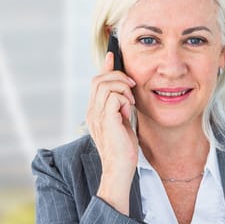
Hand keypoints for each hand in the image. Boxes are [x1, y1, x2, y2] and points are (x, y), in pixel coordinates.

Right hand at [86, 52, 137, 214]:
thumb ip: (121, 106)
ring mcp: (97, 115)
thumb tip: (126, 91)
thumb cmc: (124, 148)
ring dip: (123, 88)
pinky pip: (114, 96)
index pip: (97, 81)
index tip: (113, 55)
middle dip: (118, 76)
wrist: (121, 167)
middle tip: (132, 86)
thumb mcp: (123, 121)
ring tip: (130, 102)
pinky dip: (124, 98)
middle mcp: (92, 110)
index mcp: (95, 110)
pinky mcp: (106, 120)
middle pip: (99, 78)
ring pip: (106, 84)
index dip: (105, 66)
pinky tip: (129, 110)